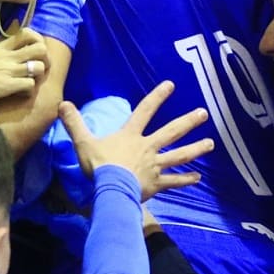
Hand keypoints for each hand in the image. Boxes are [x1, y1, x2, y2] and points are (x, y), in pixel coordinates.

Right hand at [0, 29, 49, 105]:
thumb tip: (3, 60)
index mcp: (0, 47)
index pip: (27, 33)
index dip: (37, 40)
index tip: (32, 50)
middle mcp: (8, 56)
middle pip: (41, 47)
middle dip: (45, 58)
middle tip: (38, 68)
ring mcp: (8, 70)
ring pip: (39, 66)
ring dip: (38, 76)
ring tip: (29, 82)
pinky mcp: (6, 86)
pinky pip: (30, 86)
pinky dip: (28, 91)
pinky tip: (20, 94)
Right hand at [58, 81, 213, 200]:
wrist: (111, 189)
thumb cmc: (99, 165)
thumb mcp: (83, 142)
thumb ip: (75, 122)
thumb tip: (63, 103)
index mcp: (131, 136)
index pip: (145, 111)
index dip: (157, 97)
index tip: (171, 85)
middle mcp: (148, 148)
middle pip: (171, 132)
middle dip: (188, 122)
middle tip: (204, 113)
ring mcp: (155, 166)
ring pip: (179, 155)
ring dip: (195, 149)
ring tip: (210, 143)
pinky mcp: (157, 184)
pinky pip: (174, 181)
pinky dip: (186, 179)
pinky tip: (198, 177)